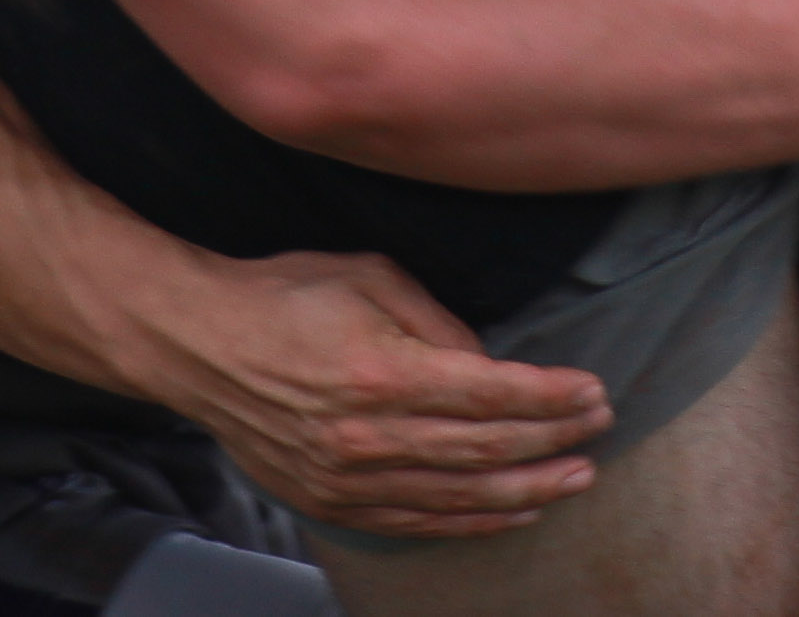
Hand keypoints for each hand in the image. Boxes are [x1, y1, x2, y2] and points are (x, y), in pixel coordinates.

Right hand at [131, 249, 611, 539]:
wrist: (199, 346)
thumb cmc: (284, 296)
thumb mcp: (368, 277)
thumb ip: (437, 321)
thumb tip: (489, 363)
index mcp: (382, 371)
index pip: (491, 391)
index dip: (551, 398)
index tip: (593, 392)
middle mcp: (369, 434)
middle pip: (485, 449)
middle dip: (552, 442)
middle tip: (599, 431)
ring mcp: (349, 477)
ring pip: (459, 496)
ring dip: (526, 490)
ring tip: (575, 480)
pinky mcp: (332, 501)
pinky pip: (418, 520)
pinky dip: (472, 521)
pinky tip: (511, 511)